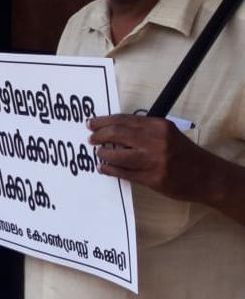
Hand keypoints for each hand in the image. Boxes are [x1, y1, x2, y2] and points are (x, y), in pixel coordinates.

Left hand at [90, 114, 212, 201]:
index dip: (103, 121)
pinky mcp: (152, 179)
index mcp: (158, 126)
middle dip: (99, 136)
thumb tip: (112, 128)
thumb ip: (144, 130)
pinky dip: (110, 169)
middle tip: (91, 138)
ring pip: (116, 155)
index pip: (123, 120)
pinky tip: (104, 168)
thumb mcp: (167, 133)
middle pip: (116, 134)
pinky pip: (123, 173)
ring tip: (99, 154)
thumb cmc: (184, 153)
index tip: (91, 123)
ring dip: (103, 154)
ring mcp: (153, 161)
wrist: (207, 176)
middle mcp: (155, 141)